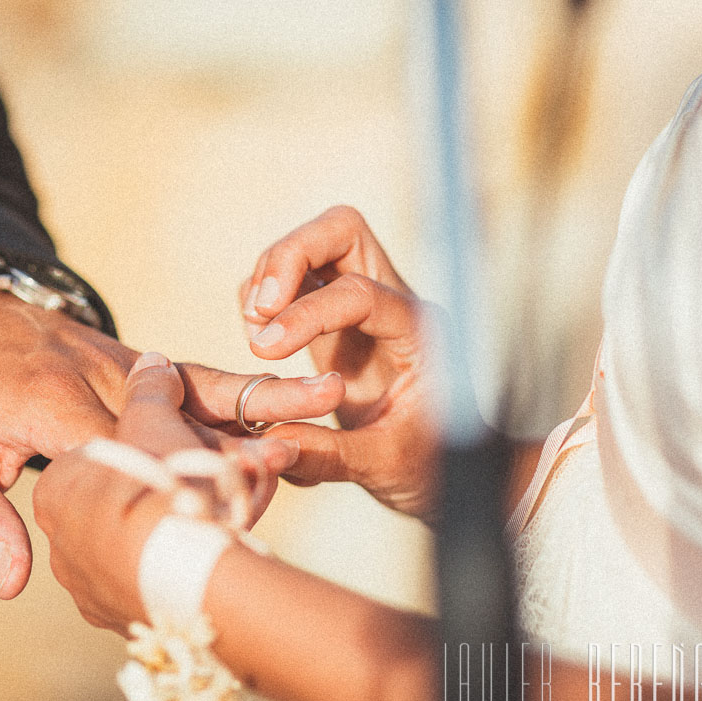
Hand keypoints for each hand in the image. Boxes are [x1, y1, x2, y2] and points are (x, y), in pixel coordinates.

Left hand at [0, 292, 342, 597]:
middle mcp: (104, 380)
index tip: (213, 521)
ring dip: (262, 402)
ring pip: (205, 389)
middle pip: (180, 420)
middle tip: (293, 458)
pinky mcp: (147, 366)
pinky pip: (203, 380)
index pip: (123, 452)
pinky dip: (248, 393)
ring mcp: (130, 369)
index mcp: (54, 405)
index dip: (166, 486)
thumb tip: (12, 583)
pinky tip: (298, 402)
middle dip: (235, 446)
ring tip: (328, 400)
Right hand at [240, 205, 438, 516]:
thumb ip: (330, 455)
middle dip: (288, 257)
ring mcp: (363, 304)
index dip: (307, 314)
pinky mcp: (335, 318)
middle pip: (340, 230)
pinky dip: (266, 295)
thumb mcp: (384, 468)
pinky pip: (294, 279)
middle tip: (258, 313)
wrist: (444, 465)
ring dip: (271, 277)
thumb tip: (275, 442)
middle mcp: (394, 301)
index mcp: (419, 331)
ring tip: (257, 337)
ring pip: (313, 244)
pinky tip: (261, 340)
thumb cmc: (429, 464)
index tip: (265, 351)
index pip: (359, 292)